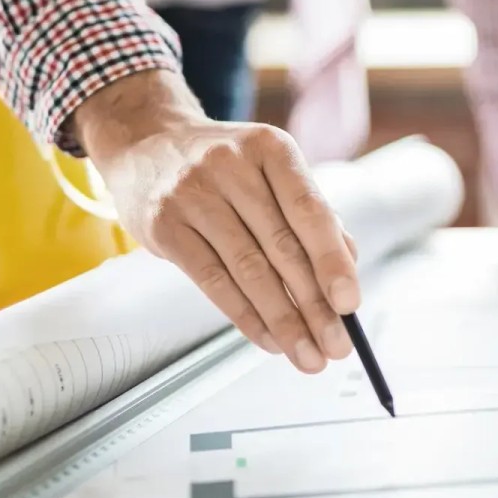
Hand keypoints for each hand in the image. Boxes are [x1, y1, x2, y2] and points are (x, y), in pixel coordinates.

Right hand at [75, 71, 358, 374]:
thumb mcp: (271, 168)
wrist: (147, 141)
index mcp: (271, 148)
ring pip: (248, 271)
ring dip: (283, 321)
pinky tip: (269, 340)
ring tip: (308, 355)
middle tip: (337, 345)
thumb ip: (310, 211)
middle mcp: (231, 166)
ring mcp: (193, 195)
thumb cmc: (225, 164)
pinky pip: (213, 282)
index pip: (310, 211)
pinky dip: (246, 317)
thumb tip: (348, 264)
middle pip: (281, 247)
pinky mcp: (164, 226)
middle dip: (314, 305)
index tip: (350, 304)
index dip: (332, 261)